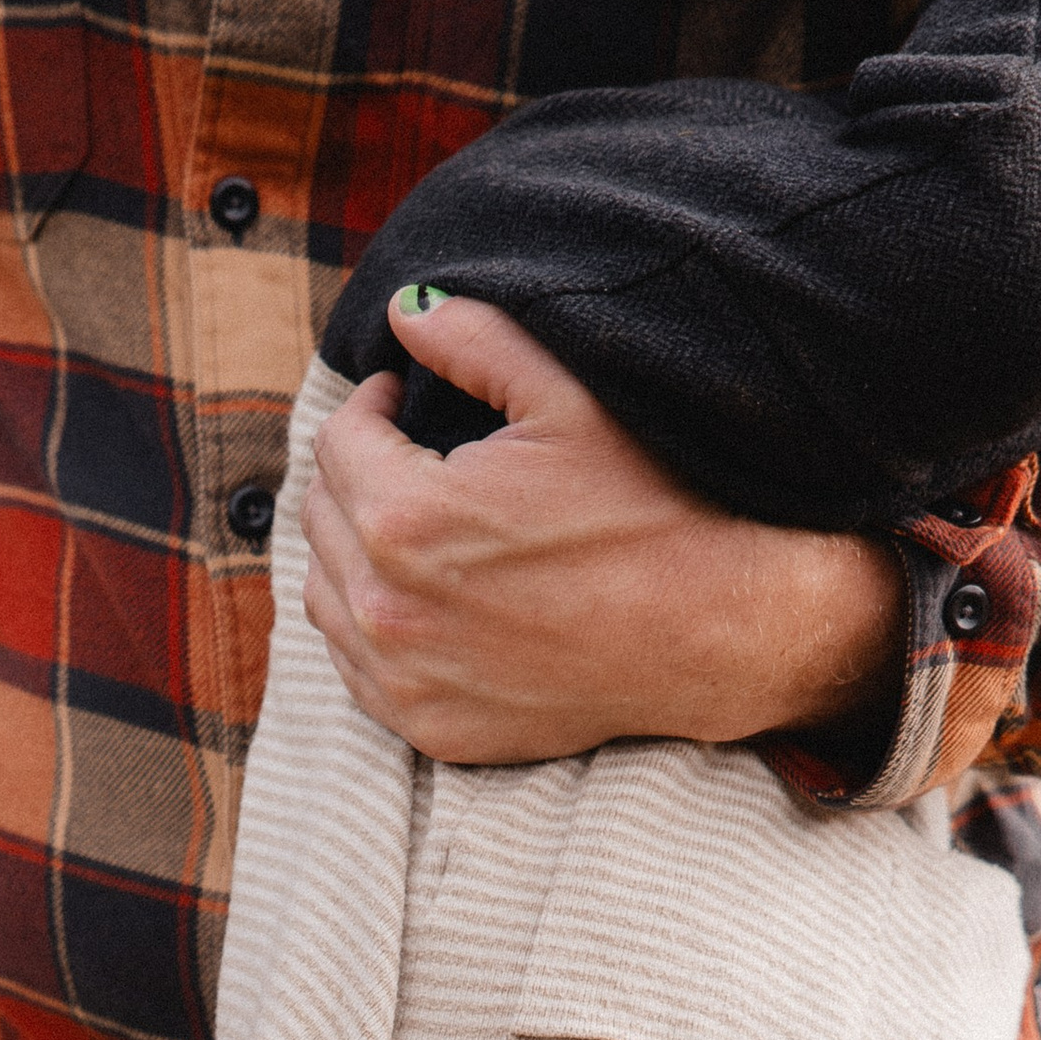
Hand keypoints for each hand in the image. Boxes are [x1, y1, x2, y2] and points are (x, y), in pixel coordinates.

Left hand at [301, 292, 905, 765]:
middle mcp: (387, 607)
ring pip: (326, 594)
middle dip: (358, 474)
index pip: (339, 440)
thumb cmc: (654, 508)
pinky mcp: (431, 728)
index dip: (374, 406)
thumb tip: (405, 310)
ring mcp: (405, 678)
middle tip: (410, 457)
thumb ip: (475, 340)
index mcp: (407, 516)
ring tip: (412, 524)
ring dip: (353, 550)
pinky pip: (357, 668)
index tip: (406, 400)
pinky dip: (371, 626)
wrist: (719, 634)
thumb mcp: (571, 398)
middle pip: (321, 516)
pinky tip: (421, 598)